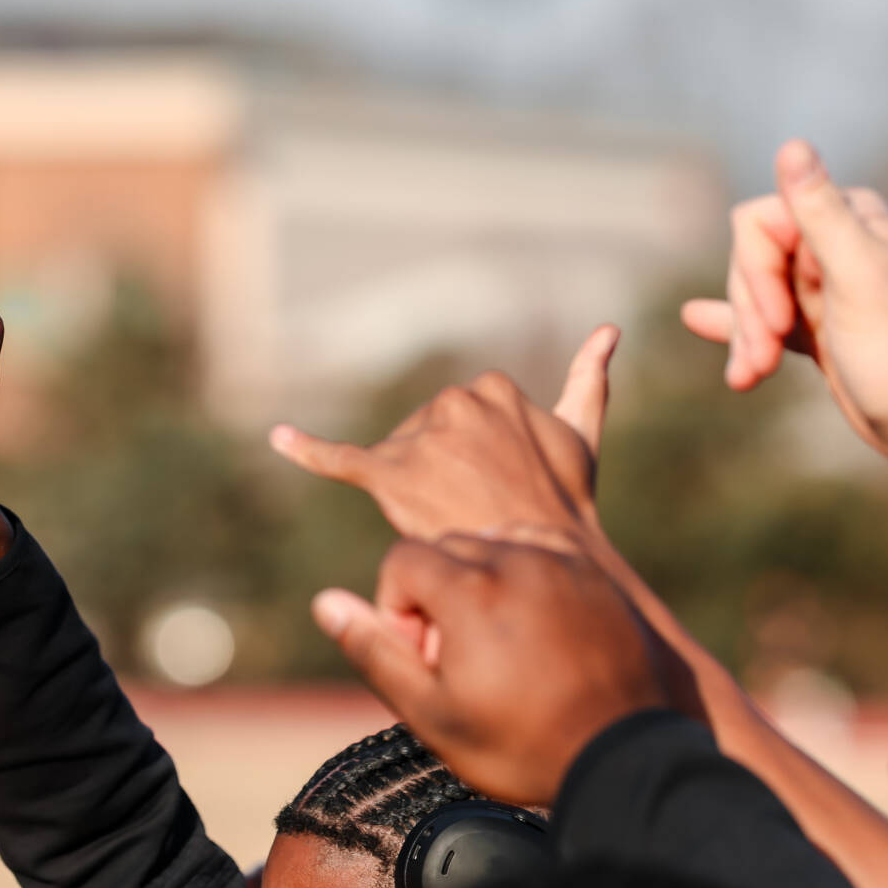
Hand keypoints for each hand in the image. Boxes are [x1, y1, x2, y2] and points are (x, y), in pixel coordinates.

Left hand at [269, 326, 617, 543]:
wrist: (541, 556)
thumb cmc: (563, 501)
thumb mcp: (580, 434)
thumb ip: (588, 379)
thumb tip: (609, 331)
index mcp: (489, 387)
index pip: (459, 416)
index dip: (470, 457)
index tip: (492, 485)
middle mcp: (452, 404)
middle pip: (423, 434)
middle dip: (438, 470)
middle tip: (471, 508)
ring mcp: (420, 439)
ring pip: (395, 457)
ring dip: (411, 487)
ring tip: (447, 518)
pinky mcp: (387, 474)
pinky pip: (339, 458)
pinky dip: (305, 448)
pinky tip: (278, 437)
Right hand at [316, 534, 683, 805]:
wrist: (620, 758)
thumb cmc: (520, 745)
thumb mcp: (431, 713)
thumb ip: (376, 652)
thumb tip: (325, 601)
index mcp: (469, 591)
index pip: (402, 559)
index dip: (397, 609)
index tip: (424, 657)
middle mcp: (517, 560)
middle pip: (447, 548)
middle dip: (437, 594)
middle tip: (460, 659)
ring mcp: (562, 564)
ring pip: (493, 543)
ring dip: (480, 581)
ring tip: (497, 643)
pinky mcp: (595, 576)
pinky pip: (540, 549)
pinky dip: (523, 574)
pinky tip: (531, 626)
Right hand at [679, 140, 887, 478]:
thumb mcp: (858, 274)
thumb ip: (820, 210)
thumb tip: (791, 143)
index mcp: (853, 222)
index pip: (760, 221)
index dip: (754, 269)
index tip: (777, 316)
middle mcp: (838, 249)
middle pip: (751, 260)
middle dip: (749, 311)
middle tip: (763, 360)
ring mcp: (827, 291)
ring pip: (753, 295)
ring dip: (745, 336)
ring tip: (749, 378)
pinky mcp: (820, 331)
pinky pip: (765, 322)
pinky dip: (738, 333)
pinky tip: (702, 324)